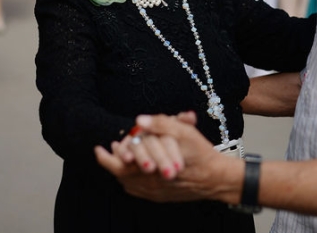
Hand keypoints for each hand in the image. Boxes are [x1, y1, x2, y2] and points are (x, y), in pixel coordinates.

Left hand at [96, 112, 239, 202]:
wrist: (216, 179)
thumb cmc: (200, 154)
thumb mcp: (183, 132)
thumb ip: (159, 123)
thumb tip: (138, 120)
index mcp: (148, 167)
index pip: (117, 163)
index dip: (105, 156)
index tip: (99, 148)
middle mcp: (147, 183)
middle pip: (119, 175)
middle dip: (111, 162)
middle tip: (107, 152)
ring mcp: (154, 193)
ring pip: (128, 183)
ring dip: (122, 170)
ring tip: (121, 158)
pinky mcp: (161, 197)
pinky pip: (139, 190)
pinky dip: (132, 180)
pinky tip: (136, 172)